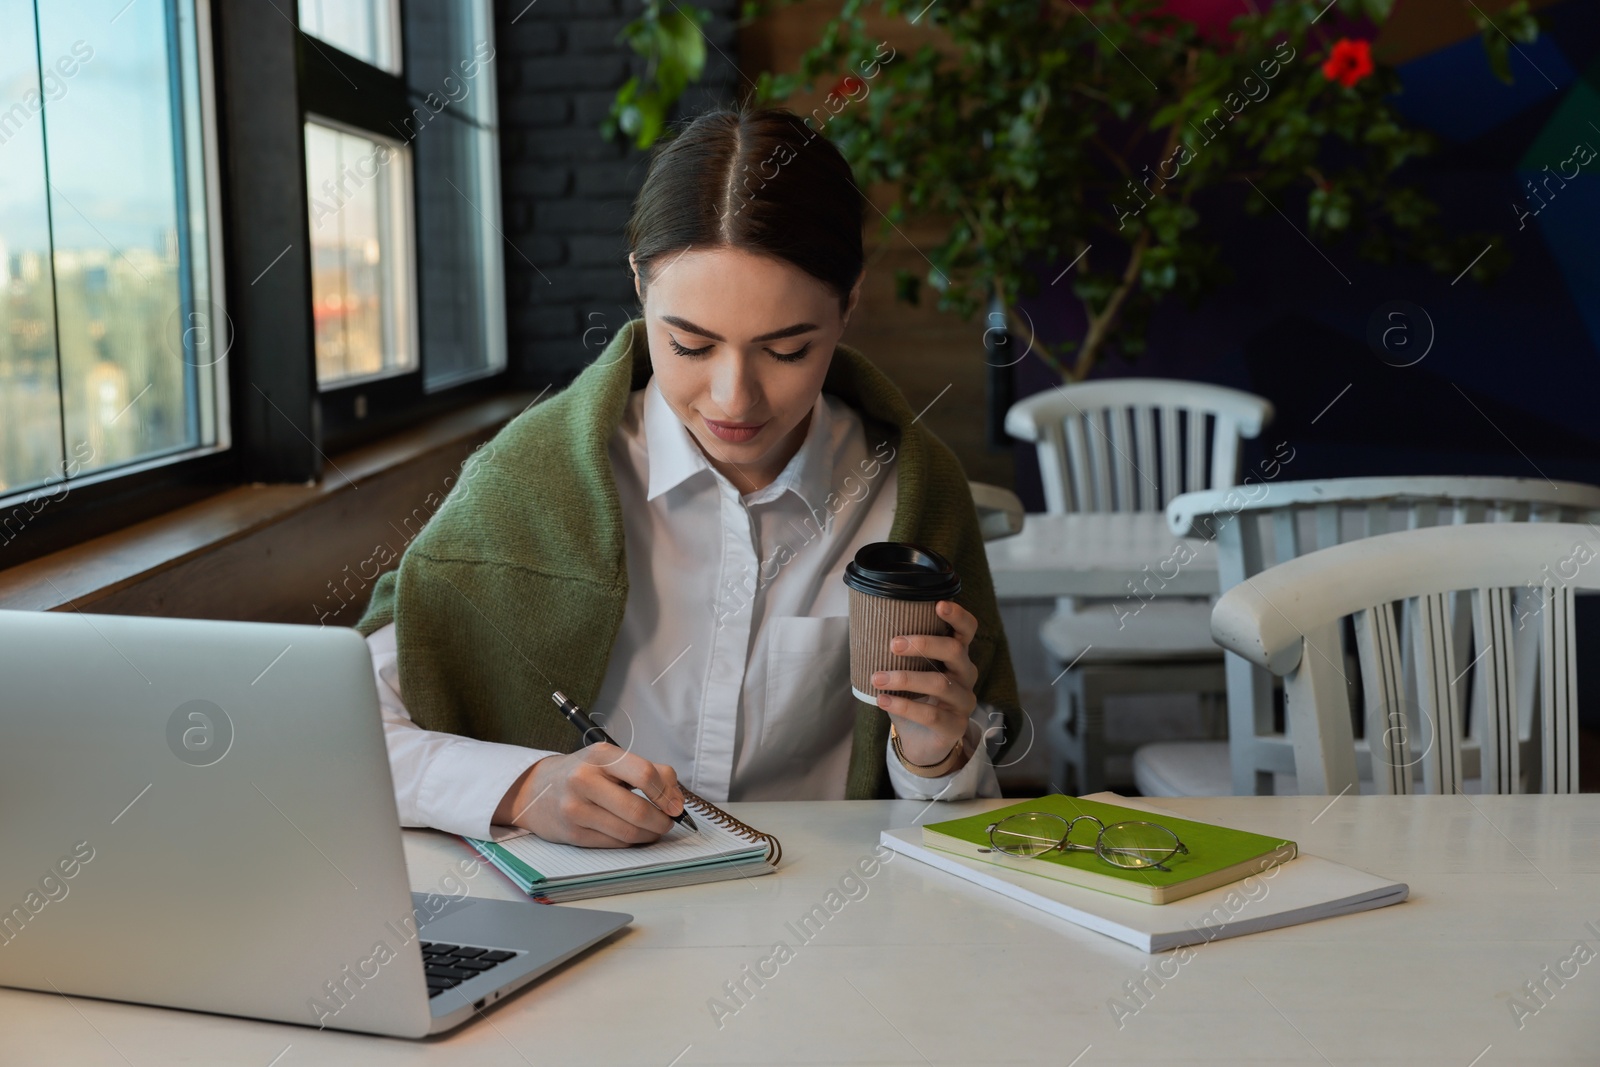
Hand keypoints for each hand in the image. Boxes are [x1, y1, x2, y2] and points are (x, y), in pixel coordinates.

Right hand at [494, 744, 685, 847]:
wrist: (535, 790)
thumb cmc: (582, 773)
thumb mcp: (611, 760)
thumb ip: (649, 772)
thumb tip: (676, 800)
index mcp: (601, 755)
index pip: (645, 774)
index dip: (667, 794)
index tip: (676, 805)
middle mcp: (584, 779)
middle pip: (638, 809)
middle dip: (662, 821)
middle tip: (668, 822)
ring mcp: (576, 808)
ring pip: (628, 832)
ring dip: (650, 835)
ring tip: (653, 830)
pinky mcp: (572, 833)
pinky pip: (614, 843)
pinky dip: (631, 842)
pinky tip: (633, 834)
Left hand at [872, 599, 979, 766]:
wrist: (921, 741)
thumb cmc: (914, 698)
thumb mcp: (911, 671)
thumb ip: (901, 653)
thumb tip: (866, 626)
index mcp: (957, 656)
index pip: (967, 630)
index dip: (957, 616)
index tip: (938, 604)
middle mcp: (966, 675)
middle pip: (955, 651)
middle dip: (923, 644)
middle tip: (893, 644)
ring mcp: (963, 702)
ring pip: (940, 683)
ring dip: (905, 678)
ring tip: (878, 678)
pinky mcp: (956, 726)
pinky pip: (931, 714)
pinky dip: (903, 706)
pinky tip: (883, 700)